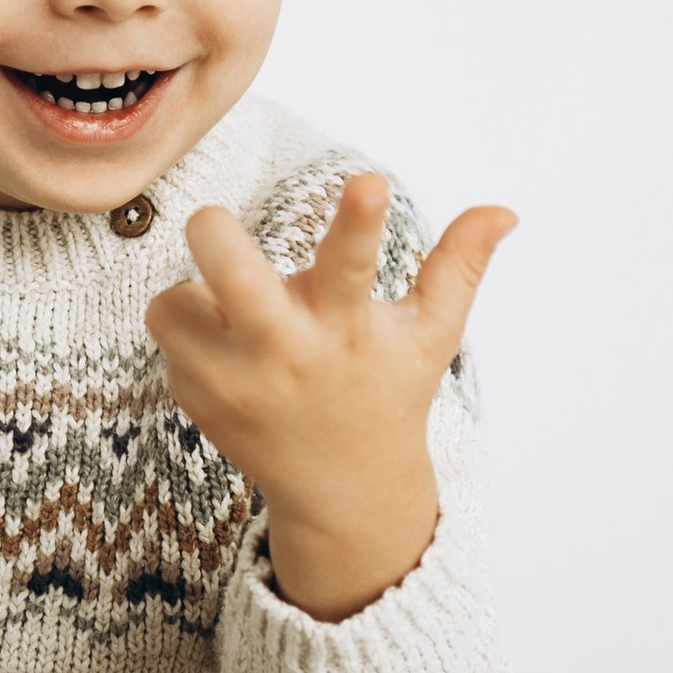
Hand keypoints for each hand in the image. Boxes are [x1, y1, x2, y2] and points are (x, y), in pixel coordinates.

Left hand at [143, 176, 514, 621]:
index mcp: (347, 328)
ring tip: (237, 311)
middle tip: (217, 225)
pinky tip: (229, 354)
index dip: (360, 221)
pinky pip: (168, 331)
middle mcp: (287, 353)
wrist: (340, 490)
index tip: (368, 182)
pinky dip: (190, 330)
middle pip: (231, 272)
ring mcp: (234, 382)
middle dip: (215, 232)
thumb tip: (504, 211)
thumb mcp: (429, 335)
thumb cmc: (385, 392)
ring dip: (197, 291)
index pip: (354, 265)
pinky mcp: (195, 398)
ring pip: (175, 300)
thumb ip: (458, 267)